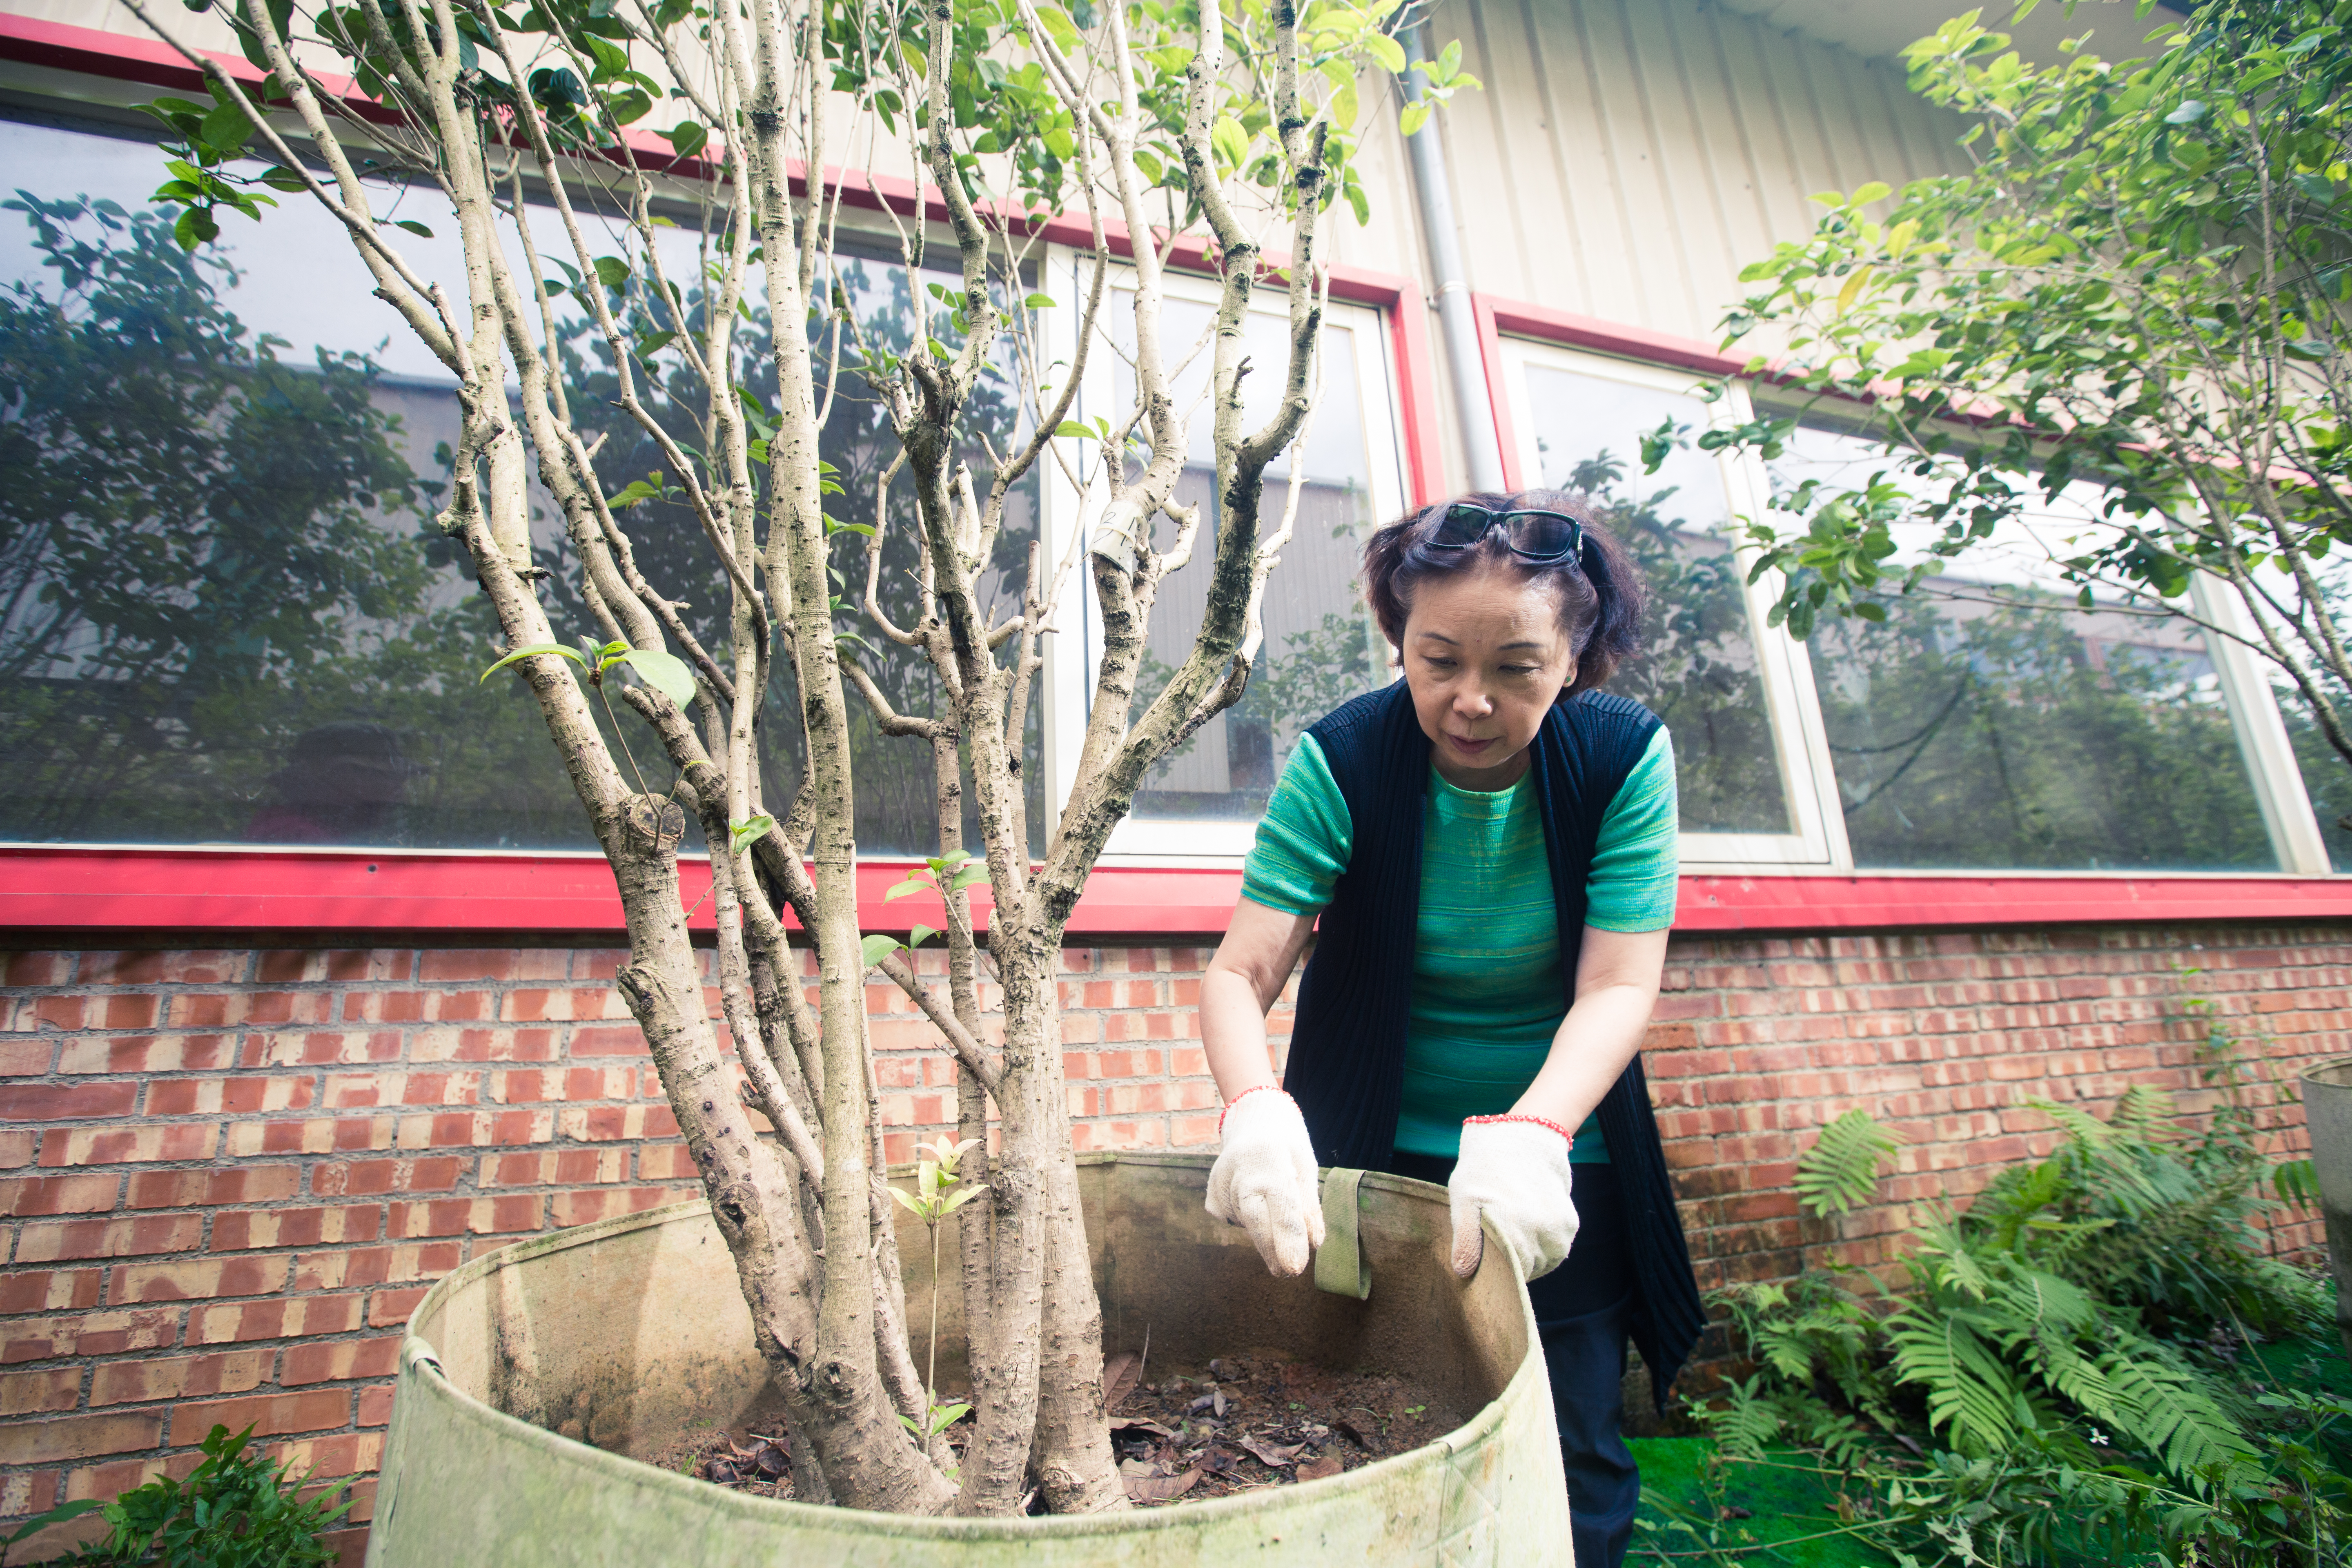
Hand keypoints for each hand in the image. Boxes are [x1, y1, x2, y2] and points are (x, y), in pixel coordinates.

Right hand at [1204, 1088, 1324, 1276]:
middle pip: (1255, 1218)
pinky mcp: (1211, 1194)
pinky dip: (1249, 1219)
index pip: (1280, 1203)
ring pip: (1247, 1222)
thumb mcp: (1306, 1167)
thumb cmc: (1288, 1145)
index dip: (1288, 1238)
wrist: (1253, 1118)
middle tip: (1288, 1273)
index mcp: (1270, 1155)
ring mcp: (1220, 1181)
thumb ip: (1308, 1206)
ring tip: (1273, 1203)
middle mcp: (1240, 1168)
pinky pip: (1234, 1219)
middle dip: (1273, 1250)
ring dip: (1266, 1230)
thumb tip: (1313, 1244)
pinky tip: (1254, 1199)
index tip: (1296, 1267)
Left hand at [1448, 1116, 1578, 1281]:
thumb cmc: (1485, 1169)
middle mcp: (1535, 1229)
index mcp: (1507, 1226)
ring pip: (1543, 1263)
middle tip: (1499, 1246)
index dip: (1496, 1272)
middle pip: (1525, 1269)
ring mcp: (1555, 1227)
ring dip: (1531, 1258)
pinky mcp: (1569, 1223)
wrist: (1522, 1138)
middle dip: (1512, 1264)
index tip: (1488, 1264)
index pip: (1506, 1273)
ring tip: (1516, 1236)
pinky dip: (1546, 1247)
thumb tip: (1463, 1272)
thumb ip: (1465, 1237)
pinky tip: (1531, 1229)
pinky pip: (1557, 1251)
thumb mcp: (1463, 1197)